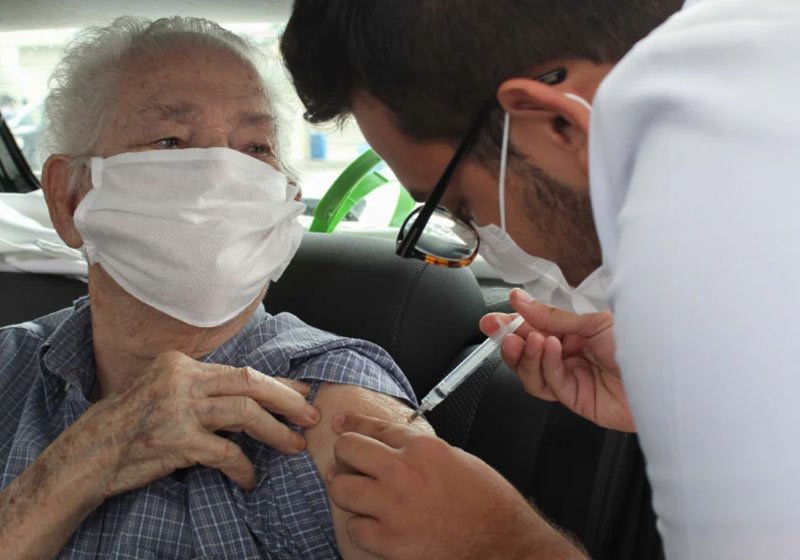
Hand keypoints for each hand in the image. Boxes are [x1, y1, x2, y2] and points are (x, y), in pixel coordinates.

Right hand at [57, 351, 319, 498]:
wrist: (88, 455)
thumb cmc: (129, 425)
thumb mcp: (164, 391)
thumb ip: (202, 388)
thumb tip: (253, 394)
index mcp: (181, 363)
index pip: (240, 370)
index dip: (276, 383)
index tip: (301, 393)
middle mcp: (181, 380)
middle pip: (249, 382)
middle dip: (286, 400)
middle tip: (311, 415)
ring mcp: (178, 409)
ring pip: (244, 414)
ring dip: (275, 431)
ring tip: (294, 445)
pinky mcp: (176, 441)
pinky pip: (225, 453)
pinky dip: (243, 467)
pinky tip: (250, 478)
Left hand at [328, 414, 585, 559]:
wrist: (504, 542)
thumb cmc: (487, 501)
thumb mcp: (455, 458)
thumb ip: (420, 450)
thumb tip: (392, 446)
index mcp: (423, 447)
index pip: (374, 426)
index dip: (352, 423)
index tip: (339, 423)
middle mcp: (404, 471)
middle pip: (349, 449)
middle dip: (346, 456)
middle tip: (350, 466)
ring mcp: (395, 507)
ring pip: (342, 488)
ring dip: (348, 492)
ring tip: (360, 498)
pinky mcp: (391, 541)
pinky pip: (354, 527)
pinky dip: (361, 528)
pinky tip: (375, 527)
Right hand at [481, 288, 633, 432]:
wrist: (667, 376)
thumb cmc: (642, 344)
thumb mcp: (592, 320)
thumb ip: (552, 316)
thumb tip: (520, 301)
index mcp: (575, 334)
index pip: (535, 330)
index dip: (511, 325)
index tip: (493, 319)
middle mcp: (571, 357)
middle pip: (528, 355)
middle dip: (510, 343)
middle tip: (499, 332)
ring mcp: (573, 380)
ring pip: (532, 374)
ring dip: (526, 356)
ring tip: (531, 339)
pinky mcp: (576, 400)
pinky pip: (550, 385)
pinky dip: (546, 366)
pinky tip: (553, 350)